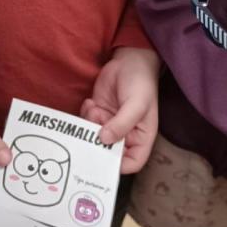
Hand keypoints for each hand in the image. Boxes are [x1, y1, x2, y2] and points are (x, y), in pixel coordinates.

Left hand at [81, 47, 159, 174]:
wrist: (129, 60)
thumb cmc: (141, 82)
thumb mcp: (136, 104)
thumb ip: (122, 123)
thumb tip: (105, 140)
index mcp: (141, 138)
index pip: (132, 163)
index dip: (118, 166)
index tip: (103, 159)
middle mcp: (125, 135)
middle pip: (108, 153)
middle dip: (96, 145)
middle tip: (87, 135)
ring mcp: (110, 125)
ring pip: (93, 138)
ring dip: (89, 126)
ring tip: (95, 108)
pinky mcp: (98, 113)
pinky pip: (86, 123)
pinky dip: (85, 114)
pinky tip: (91, 102)